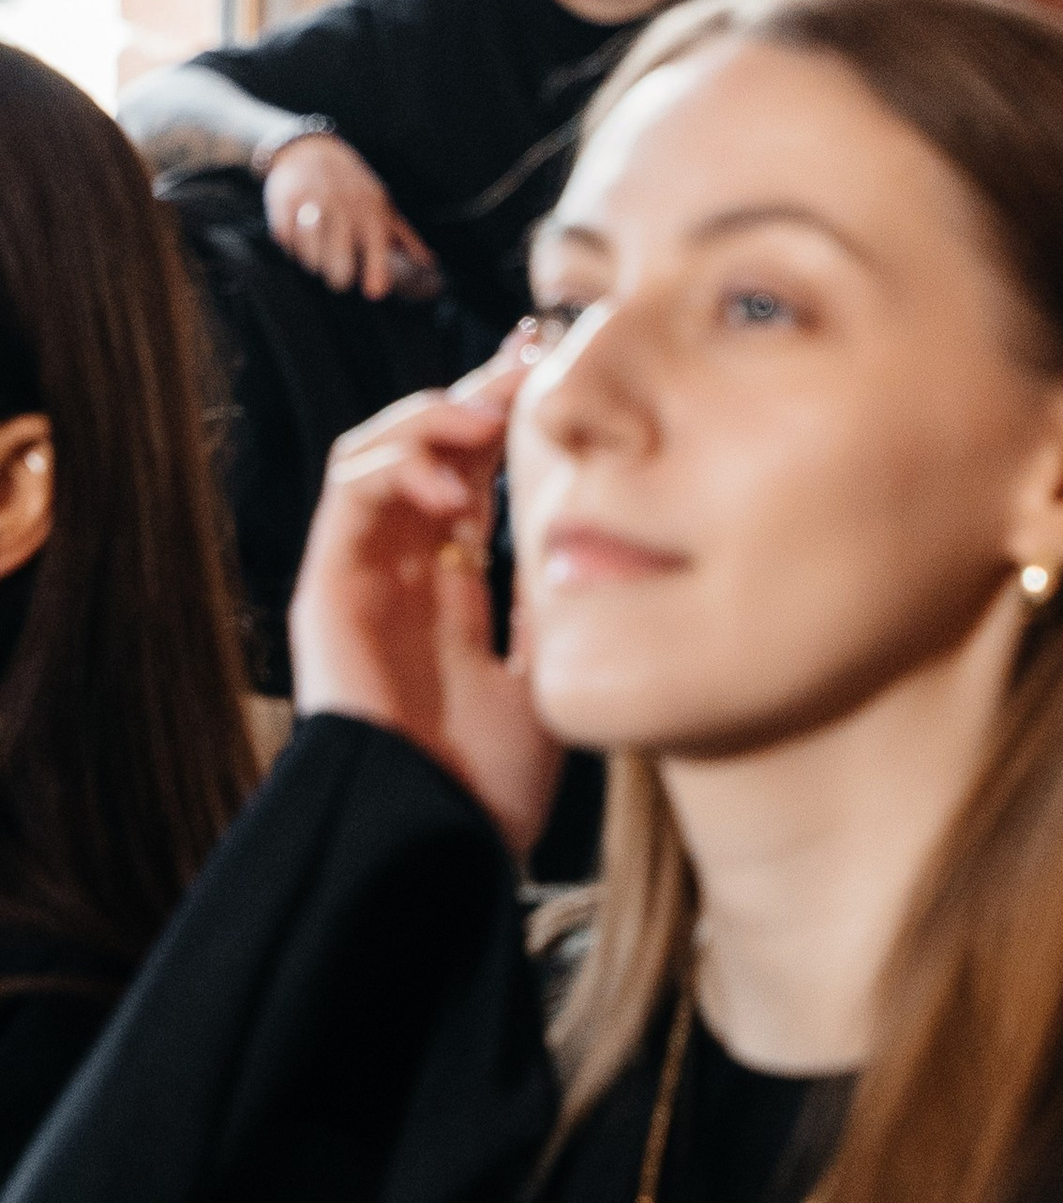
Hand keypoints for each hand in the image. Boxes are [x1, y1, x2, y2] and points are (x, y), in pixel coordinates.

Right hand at [264, 133, 440, 301]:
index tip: (375, 293)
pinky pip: (285, 236)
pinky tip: (297, 243)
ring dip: (313, 261)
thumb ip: (403, 237)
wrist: (310, 150)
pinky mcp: (283, 202)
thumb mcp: (382, 204)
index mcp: (370, 207)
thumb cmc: (352, 185)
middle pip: (339, 251)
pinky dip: (290, 247)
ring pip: (310, 247)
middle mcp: (342, 204)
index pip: (376, 242)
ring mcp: (311, 202)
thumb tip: (428, 263)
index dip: (377, 268)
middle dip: (339, 274)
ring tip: (317, 262)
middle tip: (340, 279)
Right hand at [288, 329, 563, 857]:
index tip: (553, 366)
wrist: (438, 846)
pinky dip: (399, 464)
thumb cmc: (491, 784)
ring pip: (378, 451)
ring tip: (487, 421)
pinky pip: (349, 492)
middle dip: (476, 392)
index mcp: (453, 588)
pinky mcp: (326, 590)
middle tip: (527, 356)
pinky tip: (453, 486)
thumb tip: (597, 523)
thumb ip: (554, 598)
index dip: (505, 416)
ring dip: (432, 417)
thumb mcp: (549, 669)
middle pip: (427, 450)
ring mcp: (362, 577)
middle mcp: (403, 573)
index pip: (474, 476)